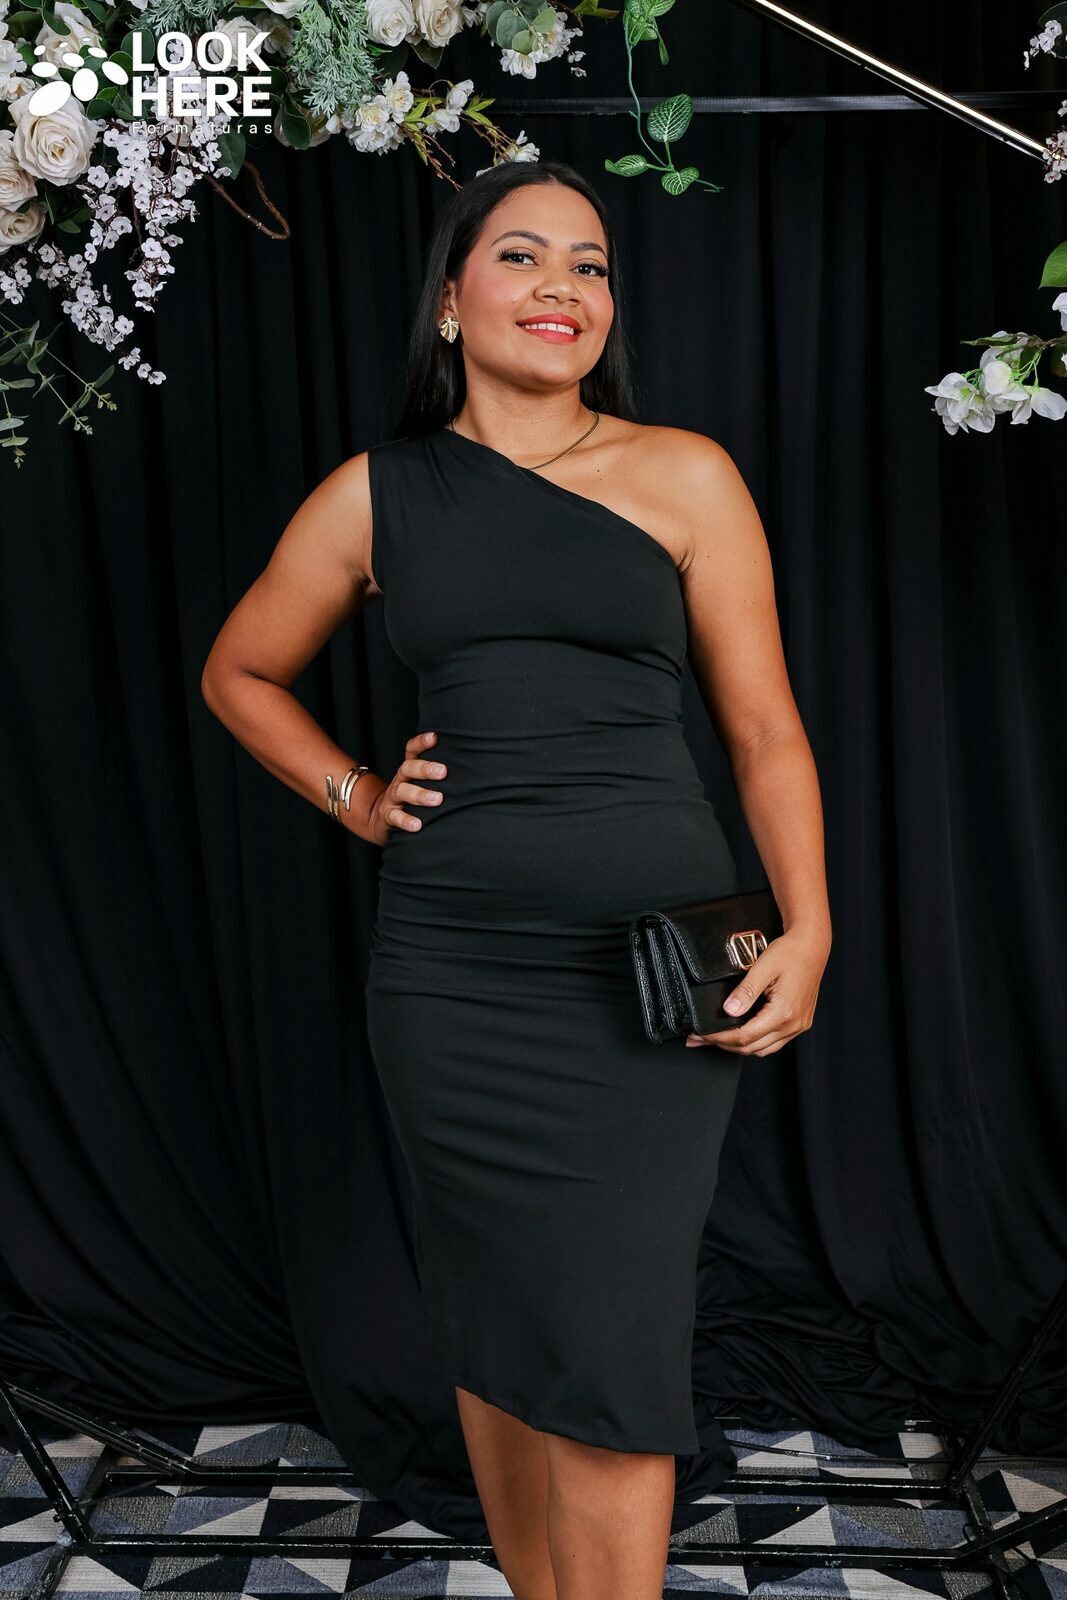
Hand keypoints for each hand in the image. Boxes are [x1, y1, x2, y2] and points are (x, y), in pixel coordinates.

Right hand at [366, 729, 447, 846]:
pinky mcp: (387, 815)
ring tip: (437, 799)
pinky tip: (417, 825)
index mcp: (410, 770)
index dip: (421, 742)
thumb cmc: (412, 799)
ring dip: (420, 794)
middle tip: (443, 772)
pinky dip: (405, 820)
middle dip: (425, 768)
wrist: (382, 819)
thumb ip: (439, 776)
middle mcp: (400, 779)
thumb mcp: (422, 783)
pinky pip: (394, 816)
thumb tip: (472, 769)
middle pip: (408, 768)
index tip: (435, 737)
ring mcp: (392, 797)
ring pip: (402, 791)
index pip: (412, 750)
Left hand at [686, 927, 829, 1056]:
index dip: (719, 1038)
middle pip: (752, 1048)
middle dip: (724, 1045)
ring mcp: (798, 1026)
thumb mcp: (764, 967)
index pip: (745, 1036)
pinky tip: (742, 1033)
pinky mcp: (800, 1022)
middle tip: (701, 1038)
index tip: (701, 1034)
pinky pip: (774, 1042)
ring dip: (739, 1047)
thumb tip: (729, 1010)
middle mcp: (793, 1024)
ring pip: (763, 1049)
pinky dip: (755, 1041)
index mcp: (784, 1012)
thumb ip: (746, 991)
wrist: (812, 946)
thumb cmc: (791, 952)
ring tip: (717, 1038)